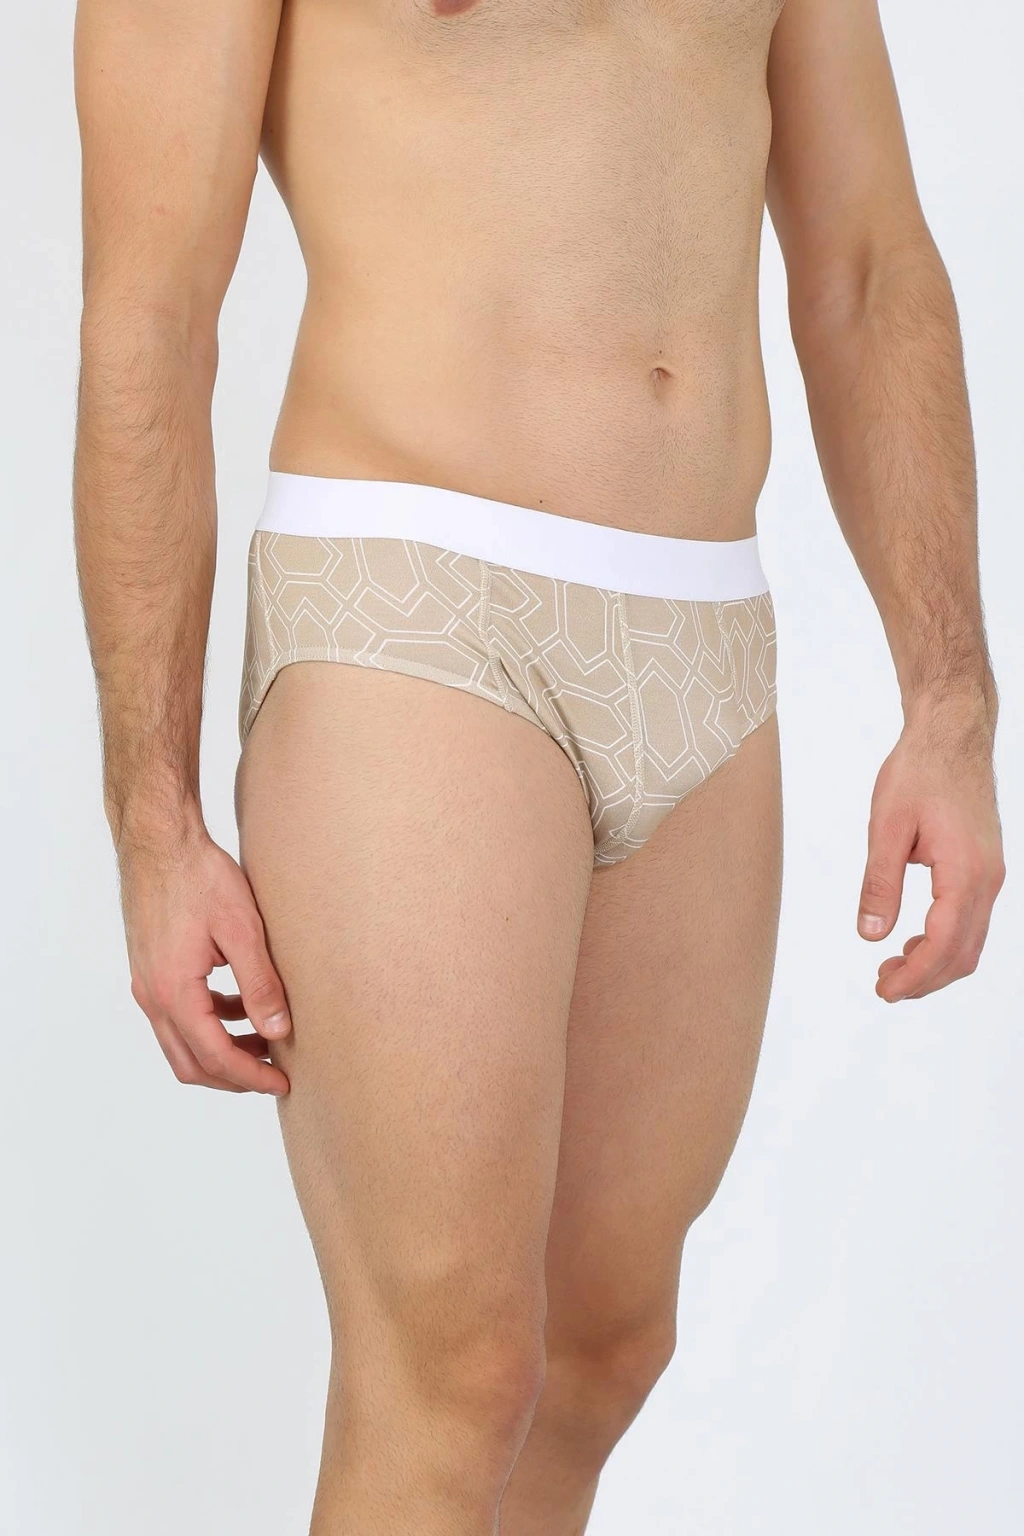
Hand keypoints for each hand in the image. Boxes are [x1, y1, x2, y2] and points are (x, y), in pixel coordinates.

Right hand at [118, 829, 291, 1092]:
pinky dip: (209, 1023)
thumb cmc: (199, 876)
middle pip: (191, 1063)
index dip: (250, 1076)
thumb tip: (279, 1031)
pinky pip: (178, 1015)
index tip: (282, 1083)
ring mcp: (146, 983)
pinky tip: (241, 1005)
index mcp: (173, 992)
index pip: (214, 1057)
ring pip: (181, 1043)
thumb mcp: (242, 930)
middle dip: (234, 1076)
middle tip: (274, 1075)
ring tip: (265, 1040)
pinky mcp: (150, 969)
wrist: (159, 840)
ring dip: (221, 1050)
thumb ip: (261, 985)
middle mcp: (151, 996)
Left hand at [857, 700, 1004, 1001]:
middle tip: (883, 985)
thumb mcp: (886, 827)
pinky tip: (913, 939)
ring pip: (970, 941)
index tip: (884, 990)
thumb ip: (879, 884)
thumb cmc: (920, 772)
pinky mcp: (984, 869)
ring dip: (934, 963)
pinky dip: (944, 941)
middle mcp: (987, 879)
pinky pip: (970, 920)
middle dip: (924, 979)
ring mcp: (990, 875)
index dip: (913, 977)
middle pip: (962, 954)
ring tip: (892, 966)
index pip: (942, 945)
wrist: (951, 737)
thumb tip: (871, 933)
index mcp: (965, 872)